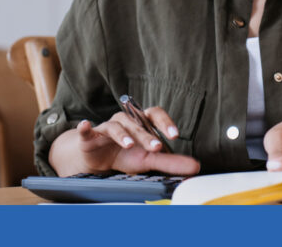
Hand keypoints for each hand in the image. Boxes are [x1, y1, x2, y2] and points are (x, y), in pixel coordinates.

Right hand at [59, 107, 200, 176]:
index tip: (175, 134)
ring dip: (122, 134)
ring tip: (129, 144)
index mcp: (142, 122)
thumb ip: (171, 162)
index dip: (165, 122)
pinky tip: (86, 126)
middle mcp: (125, 120)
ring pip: (115, 126)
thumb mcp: (149, 159)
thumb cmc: (127, 155)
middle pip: (137, 123)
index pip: (155, 114)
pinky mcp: (90, 136)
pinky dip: (85, 128)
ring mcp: (107, 127)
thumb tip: (196, 167)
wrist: (99, 159)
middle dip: (146, 135)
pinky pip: (87, 130)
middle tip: (156, 147)